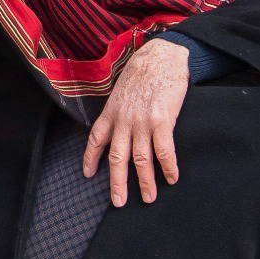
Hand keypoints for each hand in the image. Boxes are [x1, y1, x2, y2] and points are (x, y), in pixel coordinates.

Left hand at [82, 39, 189, 206]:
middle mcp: (123, 121)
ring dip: (145, 181)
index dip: (90, 159)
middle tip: (118, 202)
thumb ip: (118, 110)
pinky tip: (171, 178)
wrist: (160, 56)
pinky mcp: (162, 121)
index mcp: (111, 113)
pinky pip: (164, 151)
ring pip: (140, 160)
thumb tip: (120, 124)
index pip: (95, 140)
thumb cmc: (142, 71)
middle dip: (117, 183)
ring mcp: (142, 122)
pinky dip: (167, 167)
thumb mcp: (121, 90)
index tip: (88, 174)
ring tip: (148, 198)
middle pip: (116, 158)